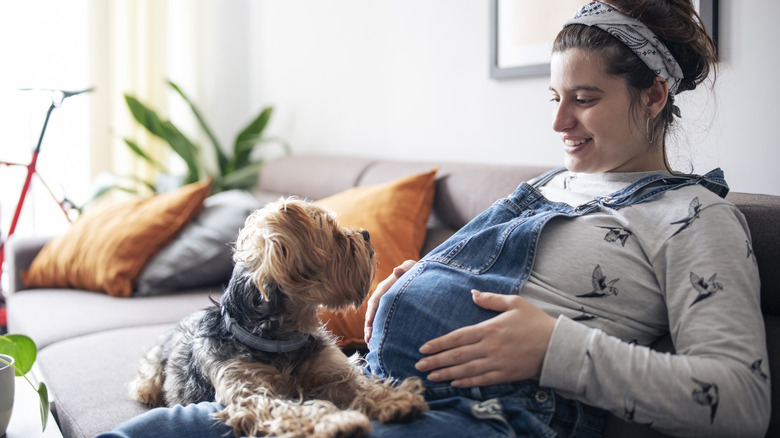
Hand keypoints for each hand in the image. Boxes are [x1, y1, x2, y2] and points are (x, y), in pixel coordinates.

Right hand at [364, 260, 417, 343]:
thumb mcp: (411, 267)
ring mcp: (385, 305)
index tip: (369, 323)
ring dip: (373, 332)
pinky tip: (381, 343)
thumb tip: (396, 271)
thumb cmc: (415, 270)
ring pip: (376, 320)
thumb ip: (404, 268)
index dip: (371, 312)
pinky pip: (383, 322)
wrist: (419, 275)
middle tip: (369, 340)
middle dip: (369, 327)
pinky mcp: (390, 312)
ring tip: (372, 346)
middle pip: (372, 313)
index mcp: (385, 288)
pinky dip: (381, 332)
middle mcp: (382, 297)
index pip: (375, 301)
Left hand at [414, 290, 556, 387]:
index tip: (424, 348)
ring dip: (447, 373)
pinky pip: (482, 380)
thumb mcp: (515, 303)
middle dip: (436, 361)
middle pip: (457, 355)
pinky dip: (467, 382)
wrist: (557, 345)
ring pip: (466, 370)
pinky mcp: (505, 375)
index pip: (457, 337)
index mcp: (489, 329)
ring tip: (431, 377)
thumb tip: (473, 293)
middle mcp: (490, 347)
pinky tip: (454, 383)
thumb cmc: (536, 322)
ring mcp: (497, 363)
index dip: (439, 343)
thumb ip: (491, 299)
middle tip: (419, 366)